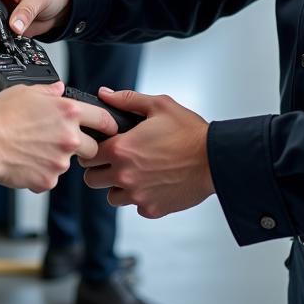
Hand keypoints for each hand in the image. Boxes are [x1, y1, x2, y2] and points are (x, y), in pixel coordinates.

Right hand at [0, 83, 118, 191]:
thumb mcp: (26, 91)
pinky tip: (26, 161)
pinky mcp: (48, 180)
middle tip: (61, 142)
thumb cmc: (1, 115)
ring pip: (67, 163)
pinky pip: (50, 177)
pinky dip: (41, 172)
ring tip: (33, 149)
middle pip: (92, 147)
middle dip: (82, 147)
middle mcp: (70, 137)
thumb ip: (48, 92)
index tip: (109, 129)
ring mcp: (60, 161)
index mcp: (69, 112)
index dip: (108, 124)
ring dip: (57, 159)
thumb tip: (58, 90)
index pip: (103, 119)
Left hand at [80, 89, 214, 218]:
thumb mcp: (159, 106)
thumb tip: (104, 94)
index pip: (87, 156)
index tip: (102, 148)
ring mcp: (137, 195)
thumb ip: (127, 100)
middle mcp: (124, 175)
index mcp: (121, 149)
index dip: (92, 150)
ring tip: (136, 173)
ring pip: (112, 197)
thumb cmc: (189, 132)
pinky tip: (153, 183)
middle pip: (92, 180)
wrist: (215, 159)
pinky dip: (140, 197)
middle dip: (100, 170)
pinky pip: (136, 206)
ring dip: (118, 186)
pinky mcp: (152, 209)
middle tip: (115, 161)